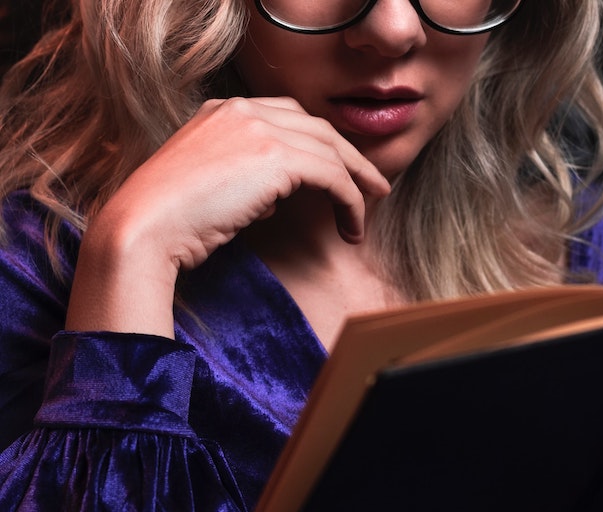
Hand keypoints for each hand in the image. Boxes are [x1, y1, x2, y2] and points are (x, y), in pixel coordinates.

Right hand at [67, 96, 389, 336]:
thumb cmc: (169, 222)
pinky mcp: (276, 156)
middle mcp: (242, 110)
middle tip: (374, 186)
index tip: (341, 171)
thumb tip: (275, 197)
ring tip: (368, 213)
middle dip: (351, 158)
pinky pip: (333, 177)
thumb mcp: (208, 188)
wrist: (144, 227)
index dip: (322, 145)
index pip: (289, 118)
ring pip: (331, 152)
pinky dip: (350, 202)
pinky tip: (352, 227)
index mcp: (221, 111)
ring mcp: (259, 128)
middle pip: (318, 128)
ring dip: (357, 185)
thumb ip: (244, 179)